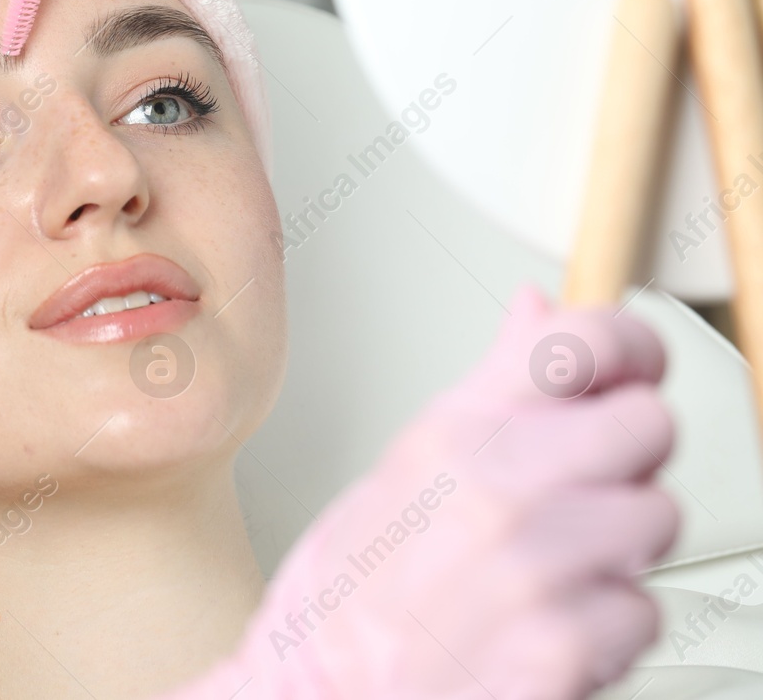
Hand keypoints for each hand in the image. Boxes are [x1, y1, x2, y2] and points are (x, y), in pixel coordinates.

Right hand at [160, 282, 678, 699]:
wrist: (316, 697)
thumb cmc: (351, 592)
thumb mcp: (406, 464)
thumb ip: (492, 385)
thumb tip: (538, 312)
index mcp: (457, 432)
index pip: (587, 340)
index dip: (630, 348)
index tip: (628, 370)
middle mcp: (498, 488)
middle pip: (650, 426)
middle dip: (625, 460)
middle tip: (580, 490)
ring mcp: (535, 569)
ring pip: (656, 521)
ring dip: (618, 553)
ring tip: (554, 568)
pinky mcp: (562, 650)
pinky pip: (642, 613)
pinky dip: (604, 630)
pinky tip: (546, 624)